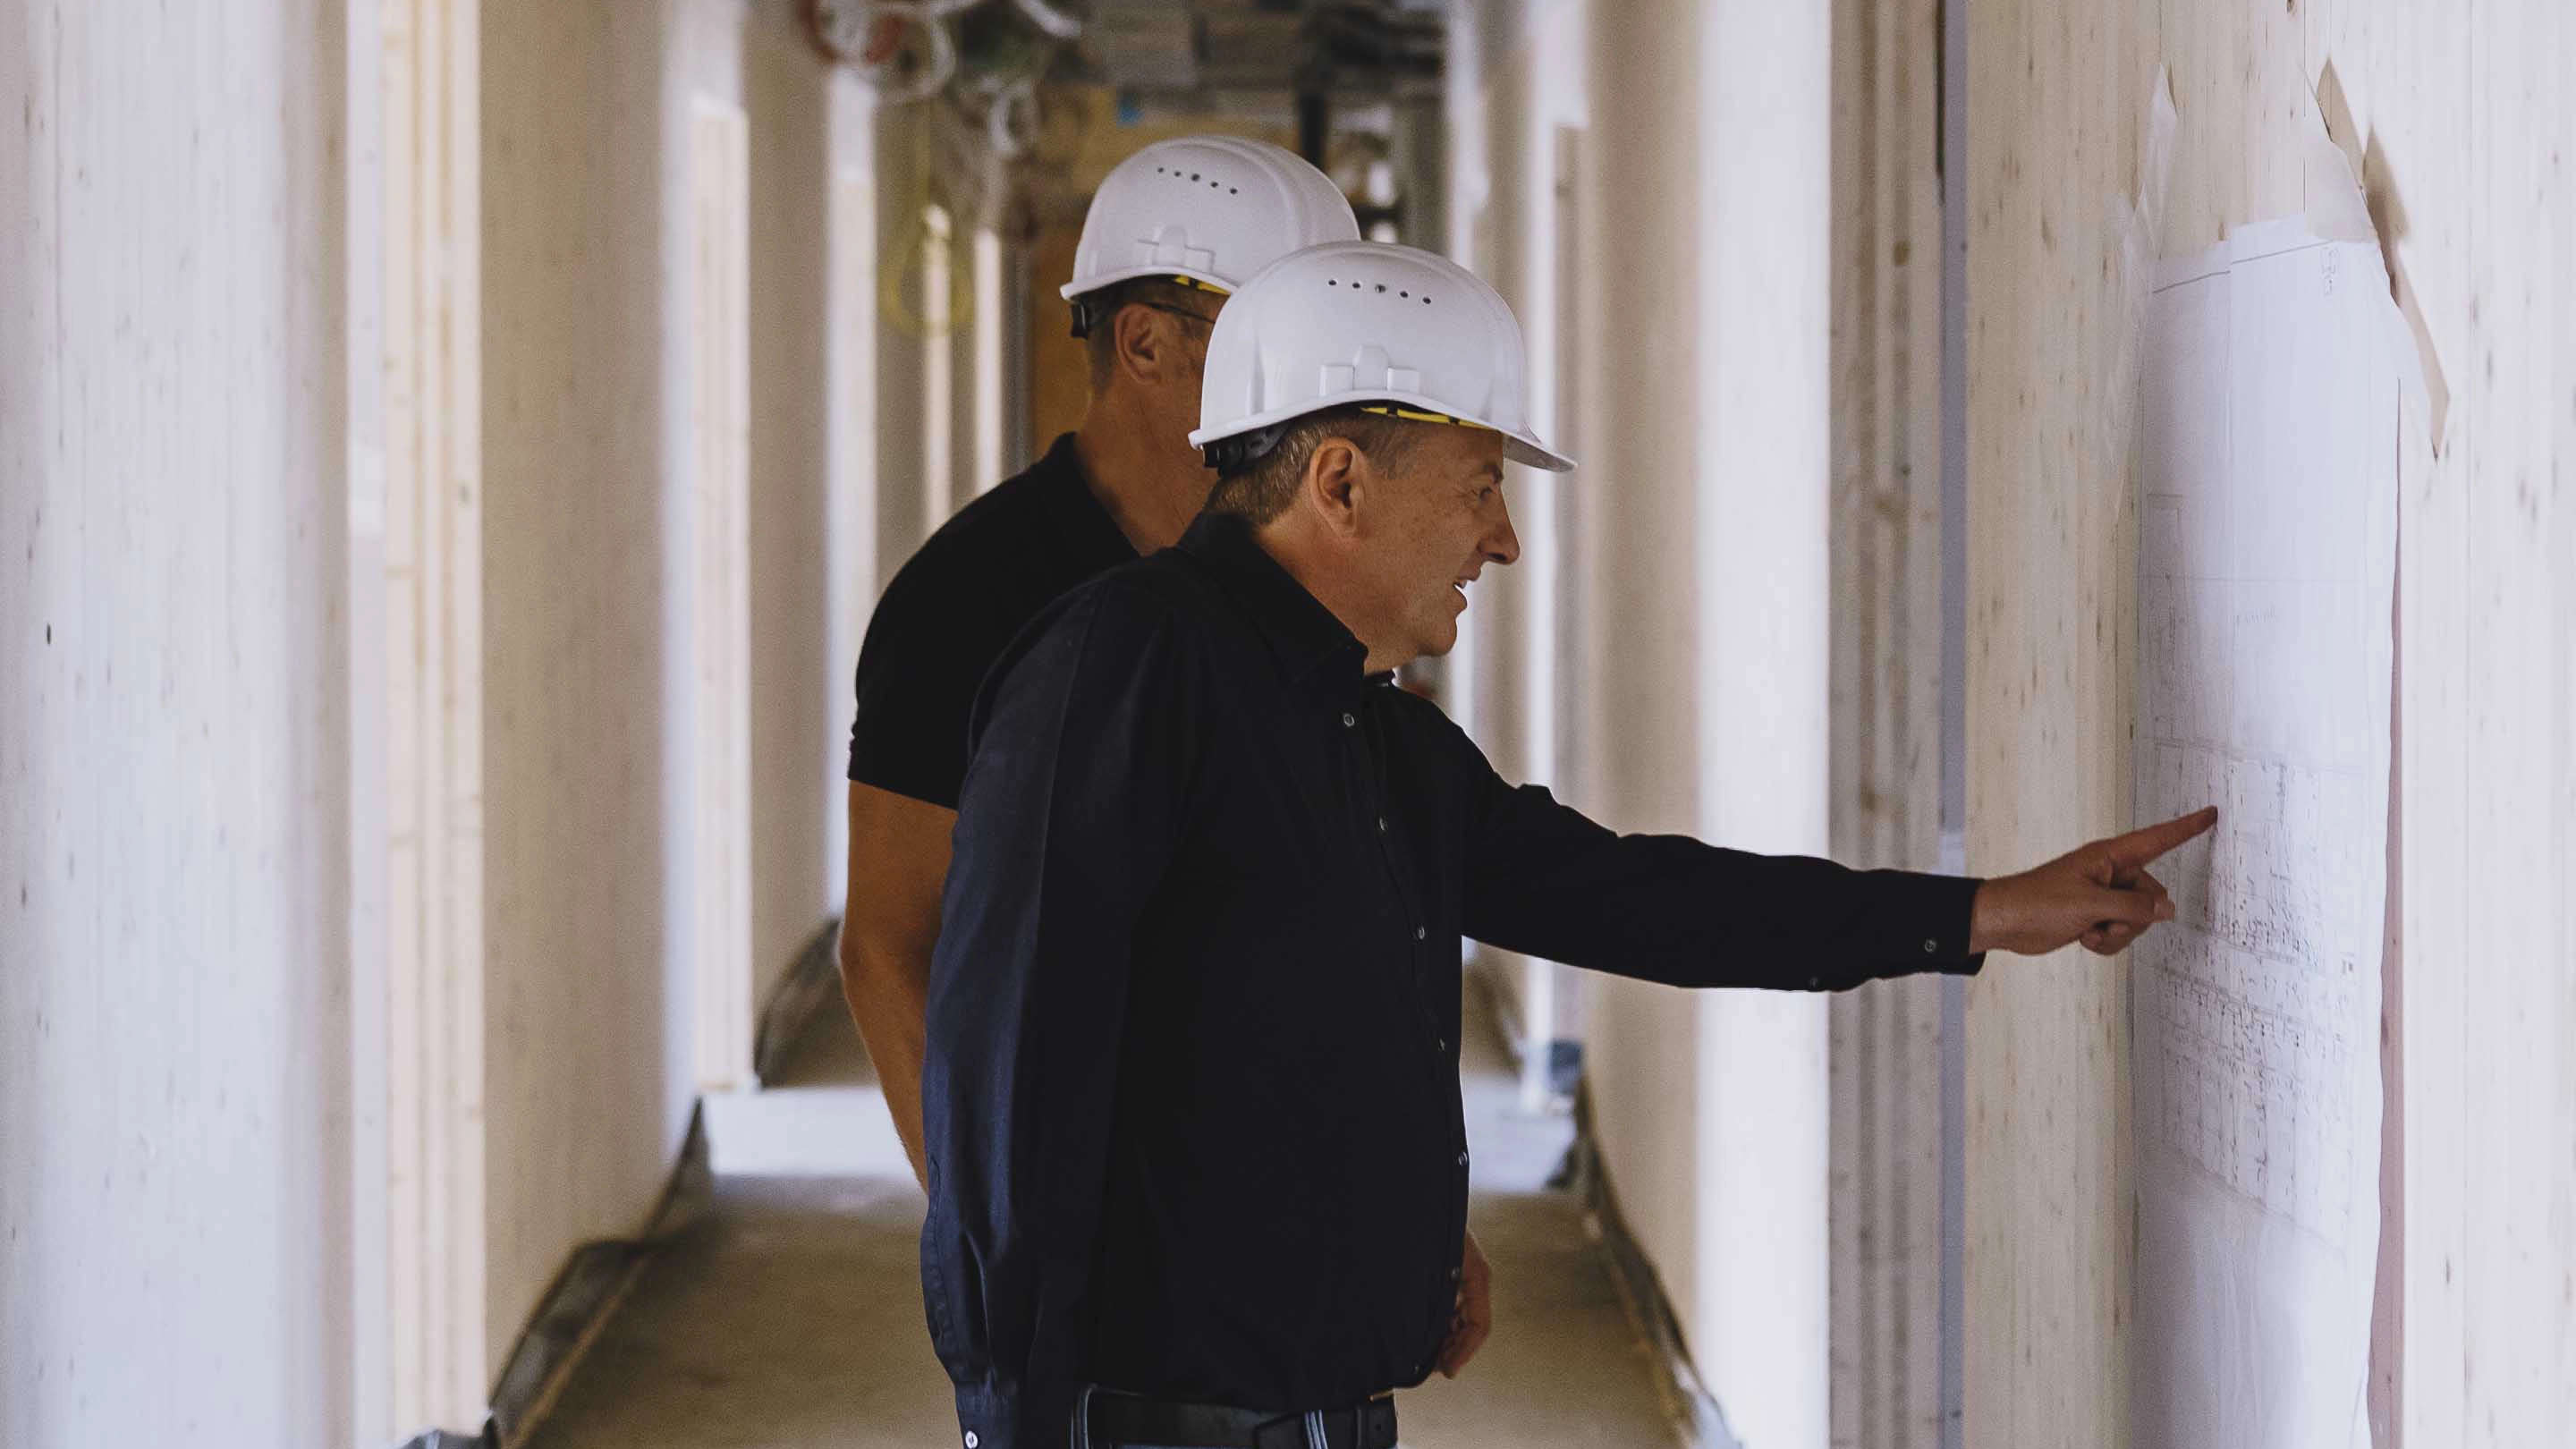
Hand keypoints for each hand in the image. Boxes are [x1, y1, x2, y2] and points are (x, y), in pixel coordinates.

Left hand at [1435, 1229, 1492, 1377]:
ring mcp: (1463, 1272)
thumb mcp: (1434, 1262)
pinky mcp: (1450, 1269)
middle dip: (1452, 1349)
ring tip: (1424, 1355)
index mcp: (1476, 1274)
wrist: (1416, 1191)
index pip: (1479, 1325)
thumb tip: (1434, 1334)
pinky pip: (1452, 1304)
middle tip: (1431, 1368)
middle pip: (1471, 1325)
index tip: (1446, 1372)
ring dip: (1446, 1338)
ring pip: (1461, 1317)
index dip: (1463, 1352)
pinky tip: (1422, 1332)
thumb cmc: (1424, 1223)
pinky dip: (1440, 1323)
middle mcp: (1474, 1275)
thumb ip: (1436, 1299)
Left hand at [1968, 807, 2217, 956]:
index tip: (2211, 814)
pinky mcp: (2096, 917)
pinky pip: (2121, 934)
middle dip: (2134, 918)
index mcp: (2109, 857)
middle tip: (2102, 921)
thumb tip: (2166, 911)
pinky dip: (2107, 942)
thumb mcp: (2089, 905)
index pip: (2157, 839)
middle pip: (2151, 897)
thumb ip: (2132, 908)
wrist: (2004, 922)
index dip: (2185, 828)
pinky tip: (2084, 938)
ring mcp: (2104, 897)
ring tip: (2088, 930)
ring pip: (2138, 920)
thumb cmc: (2037, 903)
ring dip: (2117, 934)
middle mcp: (2111, 874)